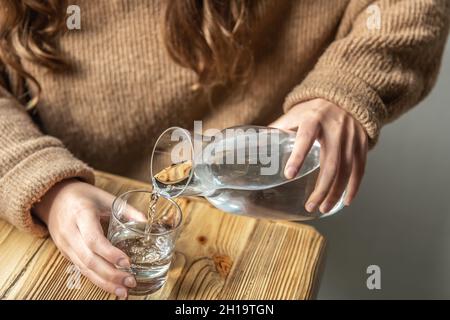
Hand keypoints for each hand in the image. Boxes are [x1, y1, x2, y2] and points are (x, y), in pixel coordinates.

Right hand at [33, 179, 135, 297]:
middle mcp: (70, 232)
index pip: (94, 239)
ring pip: (84, 268)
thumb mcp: (105, 197)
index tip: (127, 262)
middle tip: (130, 281)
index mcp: (81, 215)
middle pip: (89, 259)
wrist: (54, 198)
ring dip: (104, 282)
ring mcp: (65, 245)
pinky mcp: (65, 253)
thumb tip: (146, 222)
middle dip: (110, 274)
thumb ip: (126, 210)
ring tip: (123, 290)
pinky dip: (96, 279)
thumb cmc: (82, 196)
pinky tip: (110, 286)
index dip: (110, 254)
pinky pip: (81, 269)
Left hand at [271, 98, 367, 212]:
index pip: (305, 138)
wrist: (346, 98)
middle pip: (330, 164)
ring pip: (346, 171)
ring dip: (335, 193)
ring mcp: (351, 138)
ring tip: (323, 209)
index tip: (289, 175)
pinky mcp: (362, 145)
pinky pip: (360, 170)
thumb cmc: (313, 111)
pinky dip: (353, 187)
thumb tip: (252, 145)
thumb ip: (277, 130)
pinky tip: (344, 202)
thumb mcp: (294, 115)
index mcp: (313, 119)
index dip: (298, 156)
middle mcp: (335, 129)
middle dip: (321, 189)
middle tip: (310, 206)